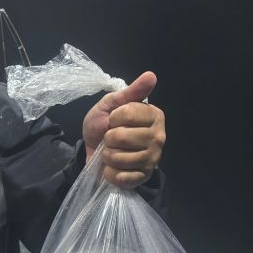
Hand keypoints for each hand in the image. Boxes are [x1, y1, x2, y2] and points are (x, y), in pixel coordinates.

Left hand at [82, 71, 164, 188]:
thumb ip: (130, 92)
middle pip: (122, 137)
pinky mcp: (144, 177)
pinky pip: (122, 178)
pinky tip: (113, 169)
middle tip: (111, 139)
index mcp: (154, 115)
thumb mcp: (111, 104)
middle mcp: (159, 136)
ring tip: (111, 153)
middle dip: (108, 139)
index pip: (126, 114)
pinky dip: (111, 174)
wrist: (93, 150)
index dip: (113, 118)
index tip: (114, 120)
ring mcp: (153, 159)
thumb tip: (151, 75)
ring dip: (108, 157)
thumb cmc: (103, 125)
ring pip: (120, 159)